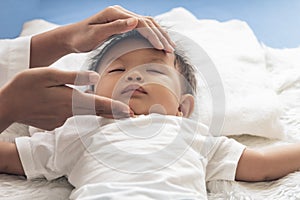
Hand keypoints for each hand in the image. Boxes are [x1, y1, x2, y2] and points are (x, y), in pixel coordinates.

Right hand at [0, 68, 132, 131]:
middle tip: (131, 116)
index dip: (115, 108)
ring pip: (87, 116)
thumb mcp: (48, 74)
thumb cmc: (26, 86)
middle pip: (97, 114)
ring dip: (102, 115)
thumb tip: (94, 77)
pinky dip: (83, 114)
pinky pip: (73, 117)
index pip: (98, 105)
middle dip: (115, 115)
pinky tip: (85, 110)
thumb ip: (72, 76)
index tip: (130, 112)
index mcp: (70, 99)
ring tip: (117, 113)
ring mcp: (62, 120)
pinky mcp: (56, 123)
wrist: (7, 105)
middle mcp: (69, 112)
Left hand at [67, 5, 174, 52]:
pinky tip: (157, 42)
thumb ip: (115, 27)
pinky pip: (141, 27)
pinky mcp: (121, 23)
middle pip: (147, 22)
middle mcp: (120, 12)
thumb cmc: (80, 38)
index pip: (141, 23)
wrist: (71, 37)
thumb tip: (135, 21)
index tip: (162, 48)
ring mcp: (121, 17)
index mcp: (115, 13)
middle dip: (161, 35)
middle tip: (171, 48)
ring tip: (169, 46)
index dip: (153, 35)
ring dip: (159, 34)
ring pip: (146, 24)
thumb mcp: (95, 34)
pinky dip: (151, 35)